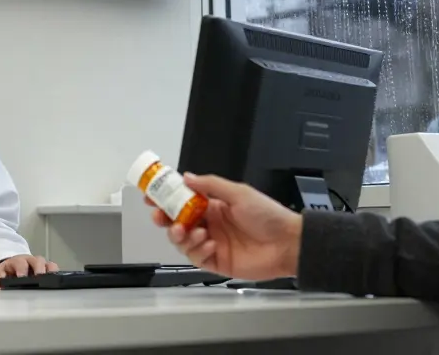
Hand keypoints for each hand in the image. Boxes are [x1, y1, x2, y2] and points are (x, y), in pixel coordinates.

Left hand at [0, 255, 58, 287]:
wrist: (11, 266)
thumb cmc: (6, 272)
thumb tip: (1, 286)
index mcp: (18, 261)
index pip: (20, 263)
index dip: (22, 269)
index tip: (22, 277)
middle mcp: (30, 260)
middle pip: (37, 261)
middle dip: (39, 269)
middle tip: (39, 277)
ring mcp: (40, 264)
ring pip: (48, 264)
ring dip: (50, 271)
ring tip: (51, 280)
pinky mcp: (47, 269)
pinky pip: (54, 268)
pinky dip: (56, 274)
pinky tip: (56, 282)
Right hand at [149, 173, 301, 280]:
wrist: (287, 243)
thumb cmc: (268, 215)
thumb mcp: (239, 193)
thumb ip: (211, 185)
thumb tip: (186, 177)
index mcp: (213, 205)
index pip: (183, 200)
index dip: (165, 198)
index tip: (152, 195)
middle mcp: (210, 224)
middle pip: (177, 221)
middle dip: (165, 219)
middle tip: (160, 217)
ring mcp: (212, 243)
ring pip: (183, 241)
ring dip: (181, 236)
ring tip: (191, 232)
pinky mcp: (217, 262)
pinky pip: (197, 258)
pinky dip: (198, 251)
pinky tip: (209, 245)